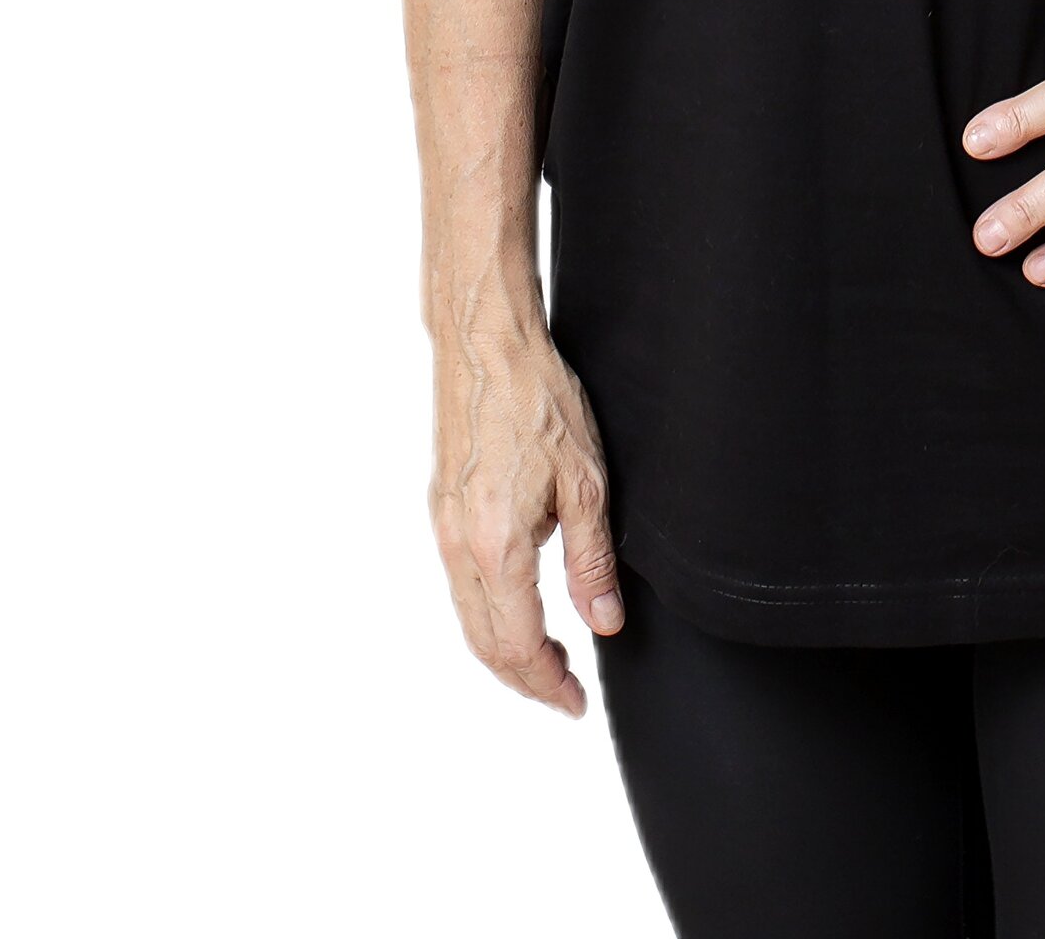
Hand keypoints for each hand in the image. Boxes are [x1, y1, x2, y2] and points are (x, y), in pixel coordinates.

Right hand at [428, 326, 622, 715]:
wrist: (484, 342)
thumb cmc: (537, 398)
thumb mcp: (586, 482)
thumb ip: (591, 562)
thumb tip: (604, 624)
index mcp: (495, 547)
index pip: (517, 646)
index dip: (547, 683)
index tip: (574, 702)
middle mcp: (458, 545)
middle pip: (484, 643)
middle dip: (524, 678)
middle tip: (564, 692)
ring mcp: (442, 525)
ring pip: (468, 616)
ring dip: (503, 649)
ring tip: (546, 657)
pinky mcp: (441, 505)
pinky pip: (459, 583)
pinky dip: (486, 613)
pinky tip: (516, 605)